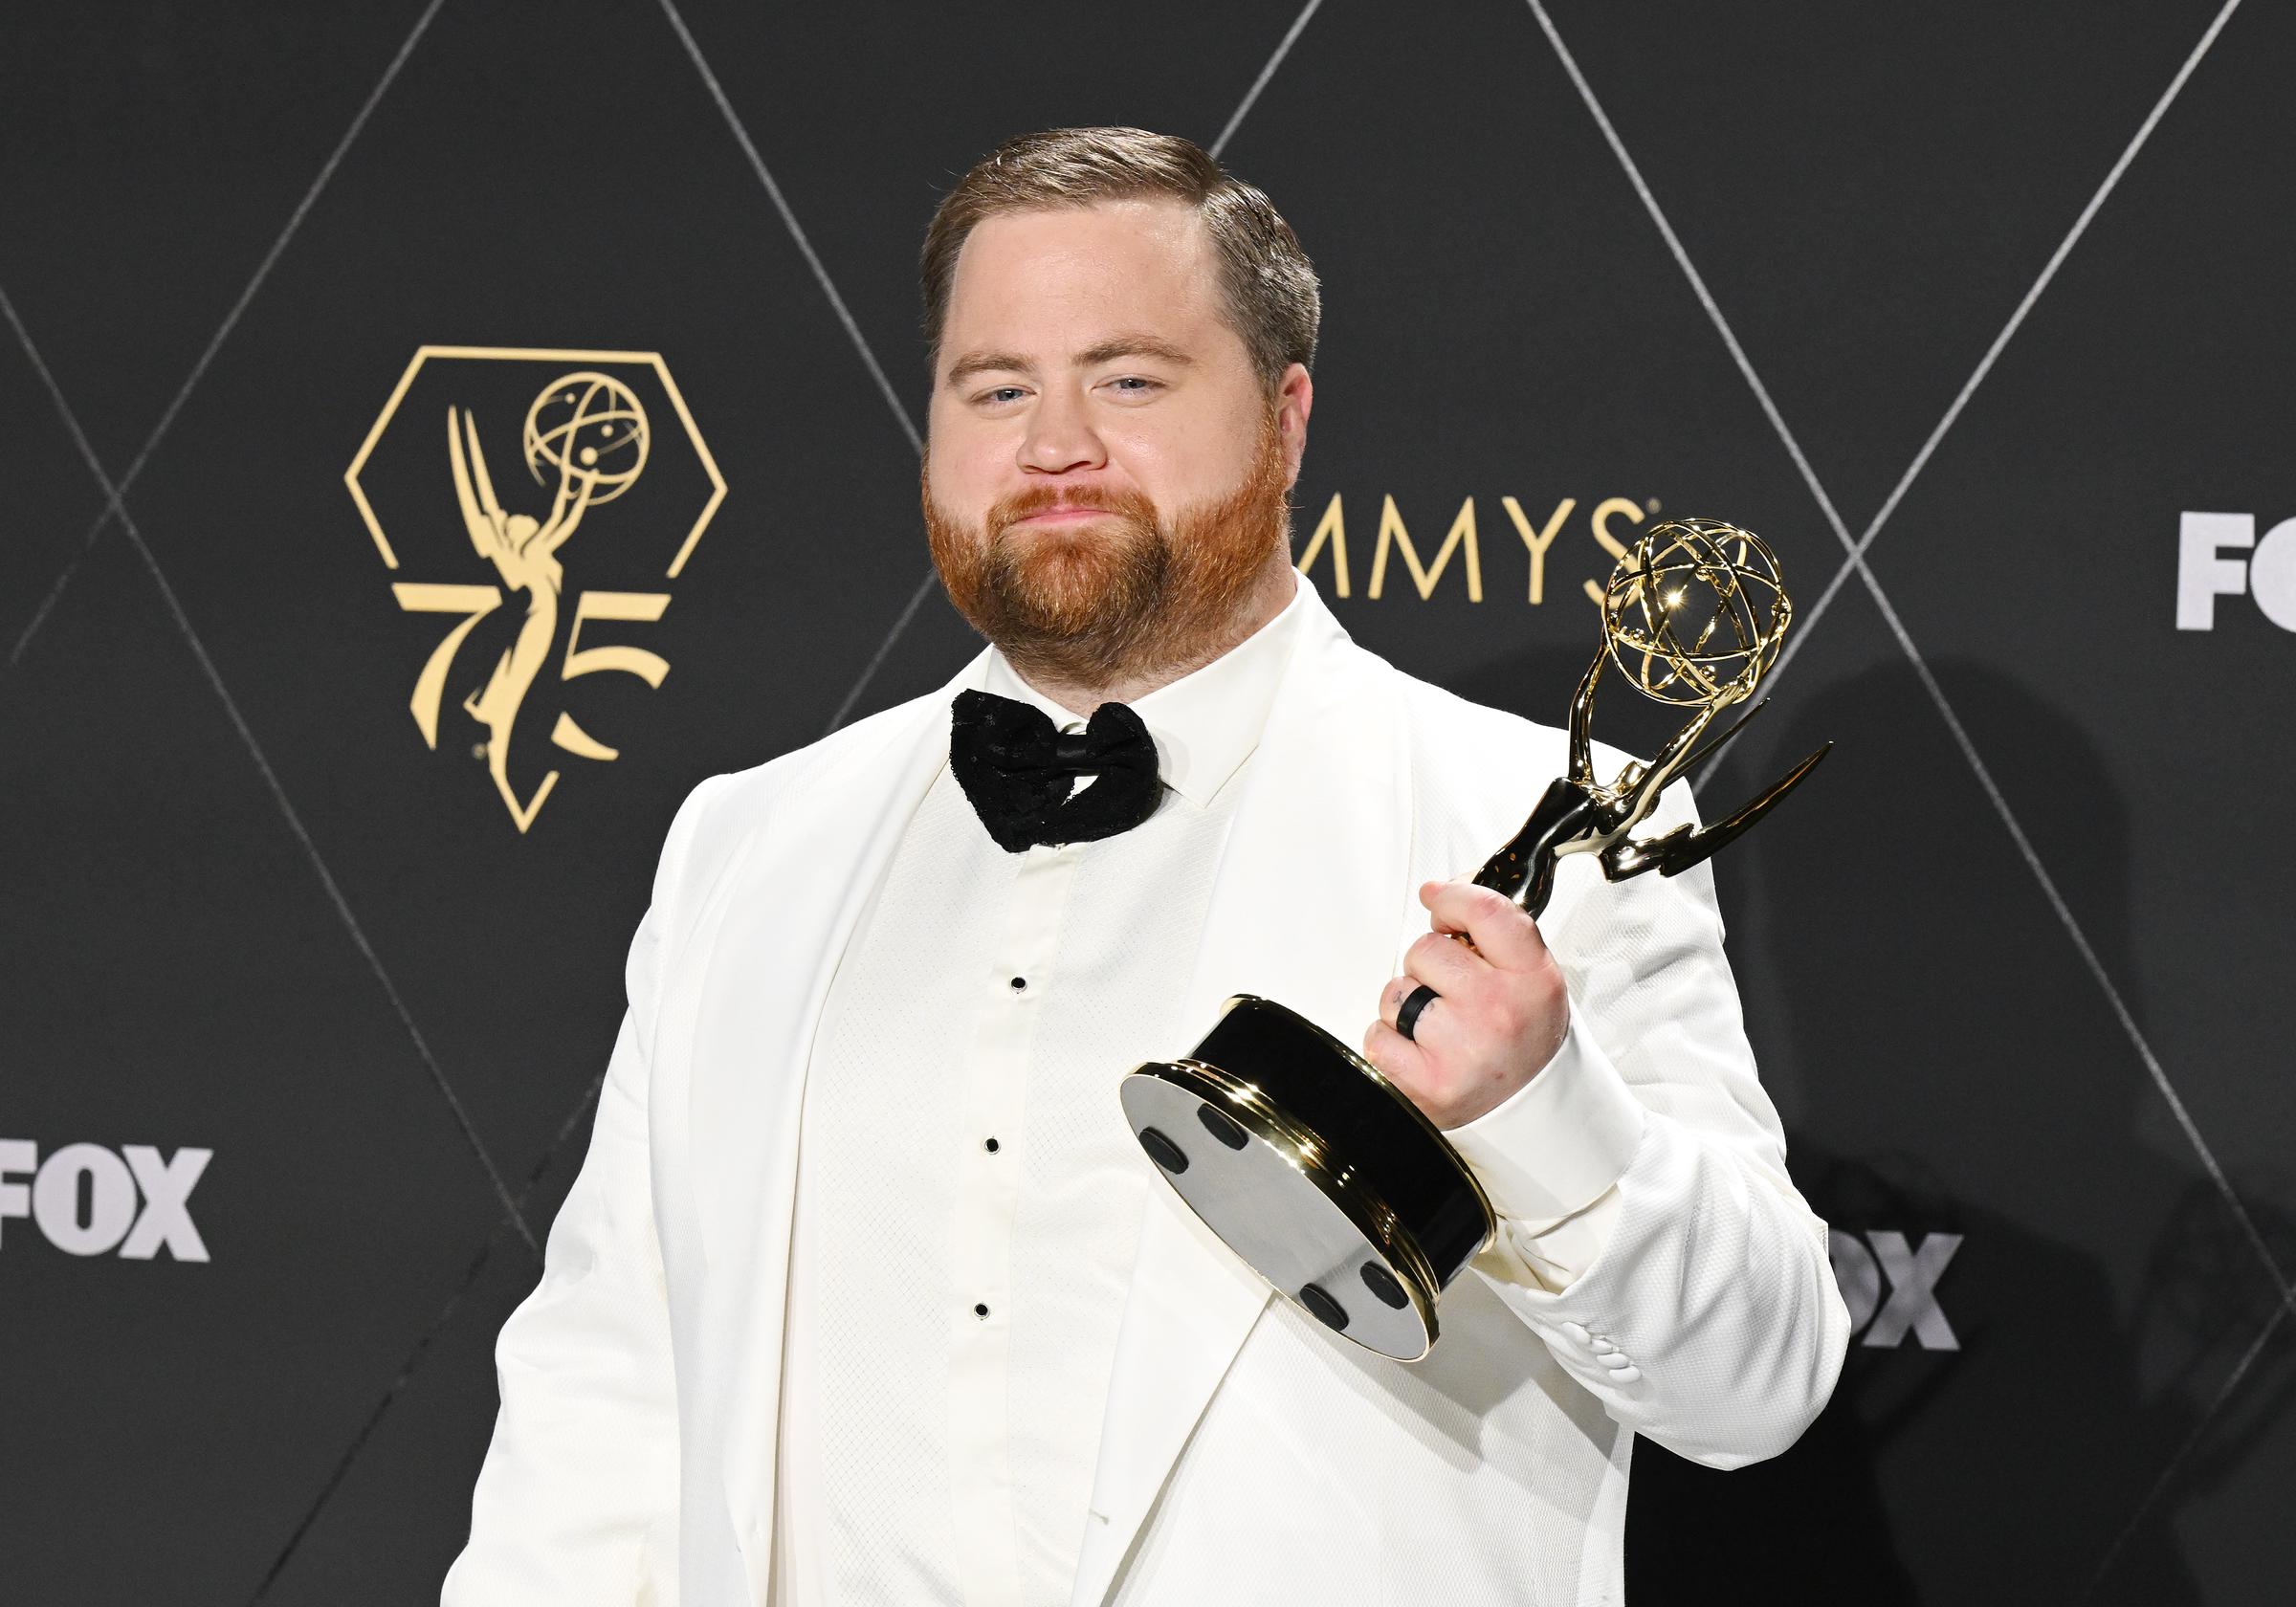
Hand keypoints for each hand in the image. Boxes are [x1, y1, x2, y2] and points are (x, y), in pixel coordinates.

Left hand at [1362, 879, 1568, 1128]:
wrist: (1531, 1103)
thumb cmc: (1523, 1031)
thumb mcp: (1529, 973)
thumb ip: (1492, 928)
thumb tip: (1442, 889)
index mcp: (1531, 977)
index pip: (1485, 911)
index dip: (1451, 898)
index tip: (1437, 898)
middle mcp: (1498, 1010)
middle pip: (1425, 949)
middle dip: (1428, 963)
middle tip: (1453, 990)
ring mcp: (1461, 1047)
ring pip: (1396, 992)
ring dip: (1407, 1003)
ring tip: (1440, 1025)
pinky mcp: (1427, 1082)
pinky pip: (1378, 1035)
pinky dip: (1391, 1041)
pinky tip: (1422, 1051)